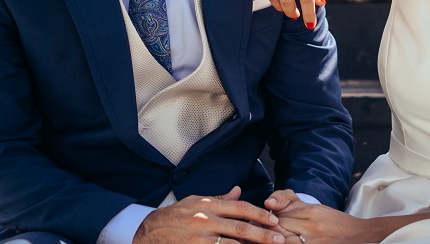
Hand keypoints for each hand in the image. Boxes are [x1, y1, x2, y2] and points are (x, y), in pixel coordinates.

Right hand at [134, 186, 285, 243]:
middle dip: (263, 235)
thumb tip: (238, 191)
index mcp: (208, 205)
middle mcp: (206, 220)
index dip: (259, 215)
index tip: (274, 221)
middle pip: (241, 228)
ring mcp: (201, 239)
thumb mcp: (194, 202)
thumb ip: (218, 198)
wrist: (148, 234)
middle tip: (280, 239)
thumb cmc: (173, 218)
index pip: (240, 208)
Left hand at [266, 190, 368, 243]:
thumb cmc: (335, 221)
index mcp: (311, 211)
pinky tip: (283, 243)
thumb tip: (273, 207)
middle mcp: (311, 226)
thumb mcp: (317, 209)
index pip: (282, 215)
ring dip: (276, 240)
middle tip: (261, 234)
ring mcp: (313, 241)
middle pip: (280, 227)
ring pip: (284, 240)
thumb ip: (296, 207)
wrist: (358, 234)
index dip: (270, 220)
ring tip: (269, 239)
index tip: (262, 222)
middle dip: (270, 231)